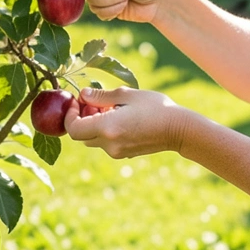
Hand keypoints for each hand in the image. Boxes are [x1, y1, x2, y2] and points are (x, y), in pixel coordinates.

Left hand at [63, 87, 193, 158]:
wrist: (179, 129)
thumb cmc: (156, 107)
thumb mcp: (127, 95)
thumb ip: (101, 96)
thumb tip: (83, 95)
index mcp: (107, 128)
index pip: (74, 129)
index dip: (69, 115)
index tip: (76, 101)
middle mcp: (109, 144)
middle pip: (80, 136)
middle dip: (80, 119)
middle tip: (92, 102)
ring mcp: (117, 152)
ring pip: (92, 140)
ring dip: (93, 125)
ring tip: (109, 108)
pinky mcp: (124, 154)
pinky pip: (105, 144)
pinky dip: (104, 131)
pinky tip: (119, 118)